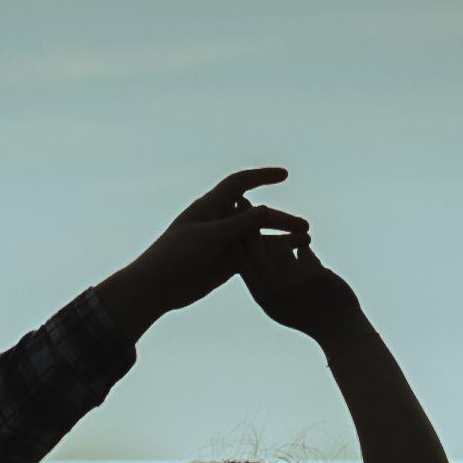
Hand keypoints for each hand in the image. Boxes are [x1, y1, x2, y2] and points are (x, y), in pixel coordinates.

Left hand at [102, 166, 304, 327]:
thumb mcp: (209, 237)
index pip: (240, 183)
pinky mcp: (226, 263)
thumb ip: (238, 225)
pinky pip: (253, 256)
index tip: (284, 175)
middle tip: (304, 226)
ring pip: (258, 236)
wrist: (157, 286)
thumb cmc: (175, 255)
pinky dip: (271, 255)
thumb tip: (266, 210)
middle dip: (280, 218)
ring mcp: (224, 242)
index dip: (262, 176)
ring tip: (306, 241)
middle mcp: (219, 221)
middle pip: (256, 214)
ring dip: (280, 237)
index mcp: (210, 206)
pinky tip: (291, 258)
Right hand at [237, 218, 364, 342]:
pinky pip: (302, 247)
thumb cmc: (308, 316)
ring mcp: (292, 282)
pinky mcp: (312, 275)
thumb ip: (264, 282)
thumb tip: (250, 254)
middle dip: (247, 222)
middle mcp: (272, 289)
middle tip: (244, 202)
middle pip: (253, 247)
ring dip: (281, 231)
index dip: (233, 237)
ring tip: (281, 220)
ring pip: (278, 244)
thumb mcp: (278, 305)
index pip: (239, 260)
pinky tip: (305, 237)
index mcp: (261, 295)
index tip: (230, 218)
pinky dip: (303, 242)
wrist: (338, 330)